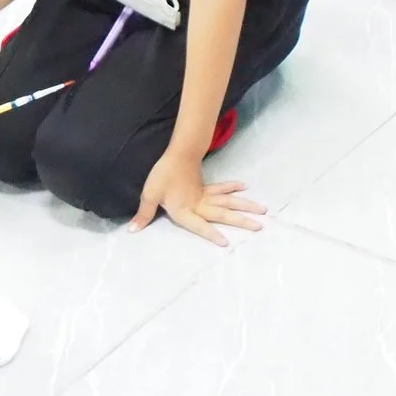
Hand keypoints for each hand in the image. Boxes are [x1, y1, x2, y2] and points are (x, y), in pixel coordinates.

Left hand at [132, 149, 263, 244]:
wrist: (177, 153)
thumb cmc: (163, 175)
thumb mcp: (150, 194)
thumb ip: (144, 213)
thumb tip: (132, 230)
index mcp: (185, 209)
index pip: (199, 225)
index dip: (211, 234)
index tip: (226, 242)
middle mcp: (199, 204)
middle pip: (222, 214)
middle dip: (241, 221)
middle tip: (259, 226)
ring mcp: (205, 195)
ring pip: (228, 202)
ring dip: (245, 206)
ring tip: (263, 210)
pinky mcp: (206, 187)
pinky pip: (222, 189)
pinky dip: (233, 188)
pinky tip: (244, 188)